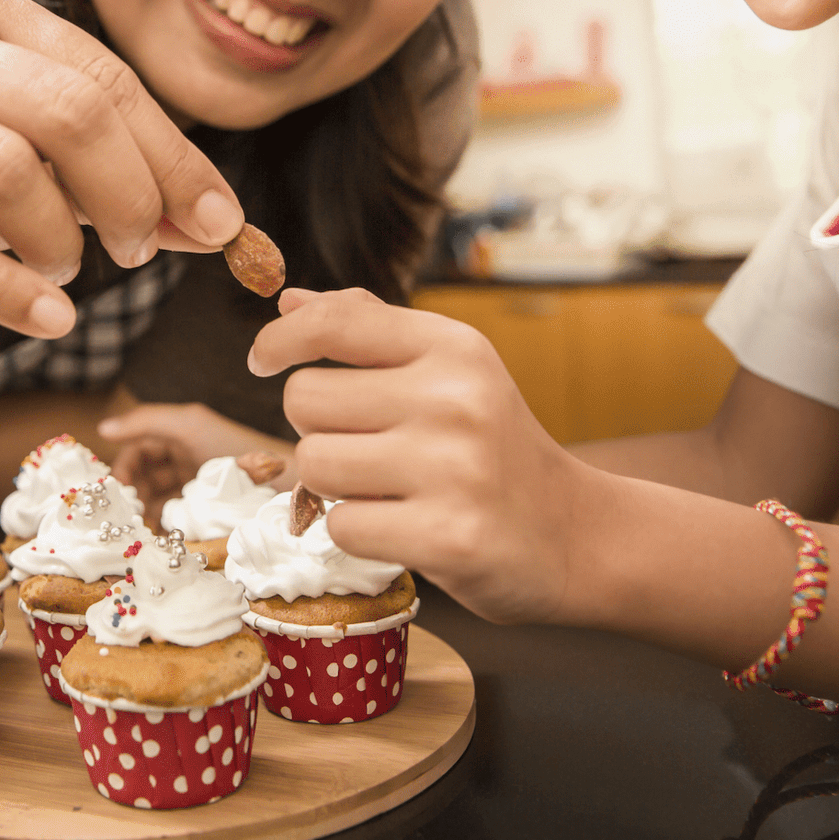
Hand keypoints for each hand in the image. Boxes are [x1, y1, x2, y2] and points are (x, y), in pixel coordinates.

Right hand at [0, 0, 244, 338]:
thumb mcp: (41, 157)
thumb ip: (125, 179)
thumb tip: (221, 229)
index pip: (106, 81)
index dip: (173, 159)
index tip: (219, 226)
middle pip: (65, 114)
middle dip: (126, 195)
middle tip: (141, 251)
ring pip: (2, 171)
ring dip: (59, 240)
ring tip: (68, 272)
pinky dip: (5, 292)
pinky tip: (50, 319)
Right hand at [98, 402, 298, 517]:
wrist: (281, 483)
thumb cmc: (233, 447)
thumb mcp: (187, 425)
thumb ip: (144, 421)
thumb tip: (103, 428)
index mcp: (178, 433)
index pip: (136, 448)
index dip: (122, 467)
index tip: (115, 491)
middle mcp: (183, 456)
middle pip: (143, 475)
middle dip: (132, 492)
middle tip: (127, 514)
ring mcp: (193, 482)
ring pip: (155, 498)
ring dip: (146, 511)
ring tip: (142, 526)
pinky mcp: (203, 507)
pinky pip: (172, 514)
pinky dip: (162, 522)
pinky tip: (159, 532)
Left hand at [248, 288, 602, 625]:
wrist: (576, 535)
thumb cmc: (495, 448)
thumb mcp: (451, 371)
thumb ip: (369, 330)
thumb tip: (290, 302)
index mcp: (453, 347)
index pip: (333, 322)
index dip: (279, 341)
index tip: (263, 362)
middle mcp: (455, 398)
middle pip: (303, 400)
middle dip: (317, 429)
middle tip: (366, 449)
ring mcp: (454, 469)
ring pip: (314, 464)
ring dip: (333, 486)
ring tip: (385, 488)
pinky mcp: (448, 537)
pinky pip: (341, 526)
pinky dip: (360, 532)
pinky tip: (404, 527)